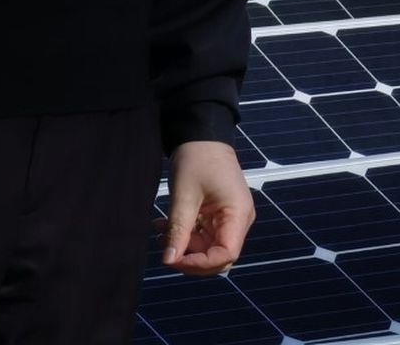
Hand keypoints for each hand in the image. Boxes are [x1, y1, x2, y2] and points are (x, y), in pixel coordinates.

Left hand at [156, 140, 255, 276]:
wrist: (201, 134)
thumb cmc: (197, 158)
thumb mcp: (184, 195)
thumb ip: (178, 229)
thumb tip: (169, 260)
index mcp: (238, 214)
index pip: (226, 254)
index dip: (201, 264)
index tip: (174, 261)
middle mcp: (239, 219)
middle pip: (219, 255)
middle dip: (191, 258)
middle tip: (165, 252)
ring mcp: (231, 217)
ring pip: (209, 247)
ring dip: (185, 245)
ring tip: (160, 233)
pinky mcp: (220, 214)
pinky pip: (205, 234)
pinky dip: (186, 234)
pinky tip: (165, 225)